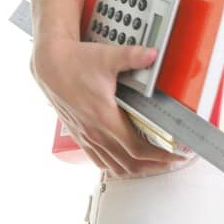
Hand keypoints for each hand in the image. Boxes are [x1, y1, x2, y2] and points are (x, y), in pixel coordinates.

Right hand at [31, 36, 194, 177]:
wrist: (49, 64)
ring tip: (153, 165)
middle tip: (171, 162)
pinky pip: (98, 160)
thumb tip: (152, 54)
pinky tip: (123, 163)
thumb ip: (132, 57)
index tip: (174, 156)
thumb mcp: (107, 57)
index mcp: (105, 117)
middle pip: (129, 163)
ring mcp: (86, 135)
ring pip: (113, 166)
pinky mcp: (79, 134)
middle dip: (154, 166)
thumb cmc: (75, 62)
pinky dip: (114, 166)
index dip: (159, 156)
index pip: (137, 149)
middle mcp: (95, 131)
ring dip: (135, 169)